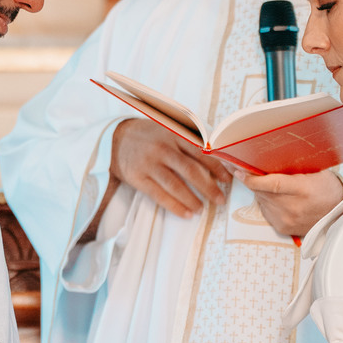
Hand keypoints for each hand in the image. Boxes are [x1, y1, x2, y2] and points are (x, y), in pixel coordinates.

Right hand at [111, 118, 232, 217]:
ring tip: (203, 209)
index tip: (227, 179)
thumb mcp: (169, 129)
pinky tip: (187, 214)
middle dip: (209, 187)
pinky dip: (175, 206)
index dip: (216, 167)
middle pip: (191, 170)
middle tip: (220, 199)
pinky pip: (159, 195)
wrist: (115, 138)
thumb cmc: (149, 135)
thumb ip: (189, 141)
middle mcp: (163, 148)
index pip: (200, 152)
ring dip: (192, 199)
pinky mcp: (138, 178)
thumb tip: (216, 159)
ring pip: (176, 185)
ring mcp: (150, 164)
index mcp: (174, 134)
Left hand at [242, 169, 342, 239]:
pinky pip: (266, 212)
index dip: (252, 178)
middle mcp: (292, 208)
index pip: (270, 184)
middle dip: (254, 181)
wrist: (339, 213)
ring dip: (261, 192)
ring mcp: (287, 220)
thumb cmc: (327, 188)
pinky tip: (277, 198)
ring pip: (262, 202)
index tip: (239, 170)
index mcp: (302, 190)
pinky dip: (267, 203)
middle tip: (251, 170)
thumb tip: (265, 161)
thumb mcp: (313, 171)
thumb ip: (291, 169)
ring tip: (270, 185)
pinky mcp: (283, 229)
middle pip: (262, 192)